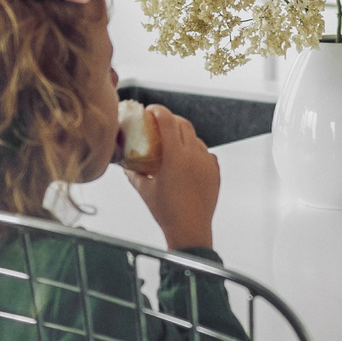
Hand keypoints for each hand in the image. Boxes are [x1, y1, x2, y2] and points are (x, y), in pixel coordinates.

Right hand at [127, 107, 218, 251]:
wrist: (190, 230)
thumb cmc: (167, 212)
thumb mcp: (145, 190)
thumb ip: (134, 174)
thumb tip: (126, 164)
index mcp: (175, 156)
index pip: (168, 121)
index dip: (159, 110)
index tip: (152, 110)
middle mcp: (194, 155)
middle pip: (184, 124)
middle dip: (171, 119)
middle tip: (160, 124)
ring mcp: (207, 163)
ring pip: (196, 139)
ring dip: (184, 136)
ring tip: (173, 145)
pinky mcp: (215, 172)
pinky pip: (206, 154)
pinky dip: (196, 152)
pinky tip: (187, 161)